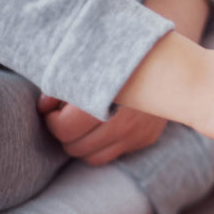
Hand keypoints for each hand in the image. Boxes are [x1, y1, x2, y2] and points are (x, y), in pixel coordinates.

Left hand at [34, 0, 209, 164]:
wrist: (170, 56)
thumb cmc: (121, 57)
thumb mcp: (89, 61)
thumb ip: (61, 82)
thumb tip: (42, 106)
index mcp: (110, 99)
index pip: (64, 129)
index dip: (51, 120)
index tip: (51, 107)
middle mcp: (126, 122)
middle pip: (74, 146)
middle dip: (63, 131)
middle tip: (62, 115)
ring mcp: (138, 134)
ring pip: (89, 156)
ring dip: (79, 142)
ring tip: (79, 123)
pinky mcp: (146, 139)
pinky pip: (109, 155)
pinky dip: (98, 146)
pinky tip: (99, 128)